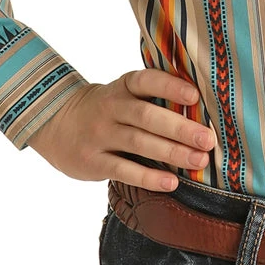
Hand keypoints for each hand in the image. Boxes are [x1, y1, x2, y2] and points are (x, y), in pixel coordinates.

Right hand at [25, 70, 215, 185]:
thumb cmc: (108, 109)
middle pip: (146, 117)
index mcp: (123, 87)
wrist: (56, 124)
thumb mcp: (123, 94)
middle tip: (208, 140)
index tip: (195, 96)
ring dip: (171, 153)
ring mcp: (100, 135)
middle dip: (180, 128)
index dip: (170, 87)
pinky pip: (123, 170)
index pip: (146, 81)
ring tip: (199, 160)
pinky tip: (171, 182)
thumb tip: (202, 110)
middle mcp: (110, 108)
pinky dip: (149, 177)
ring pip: (138, 143)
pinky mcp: (93, 162)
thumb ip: (153, 98)